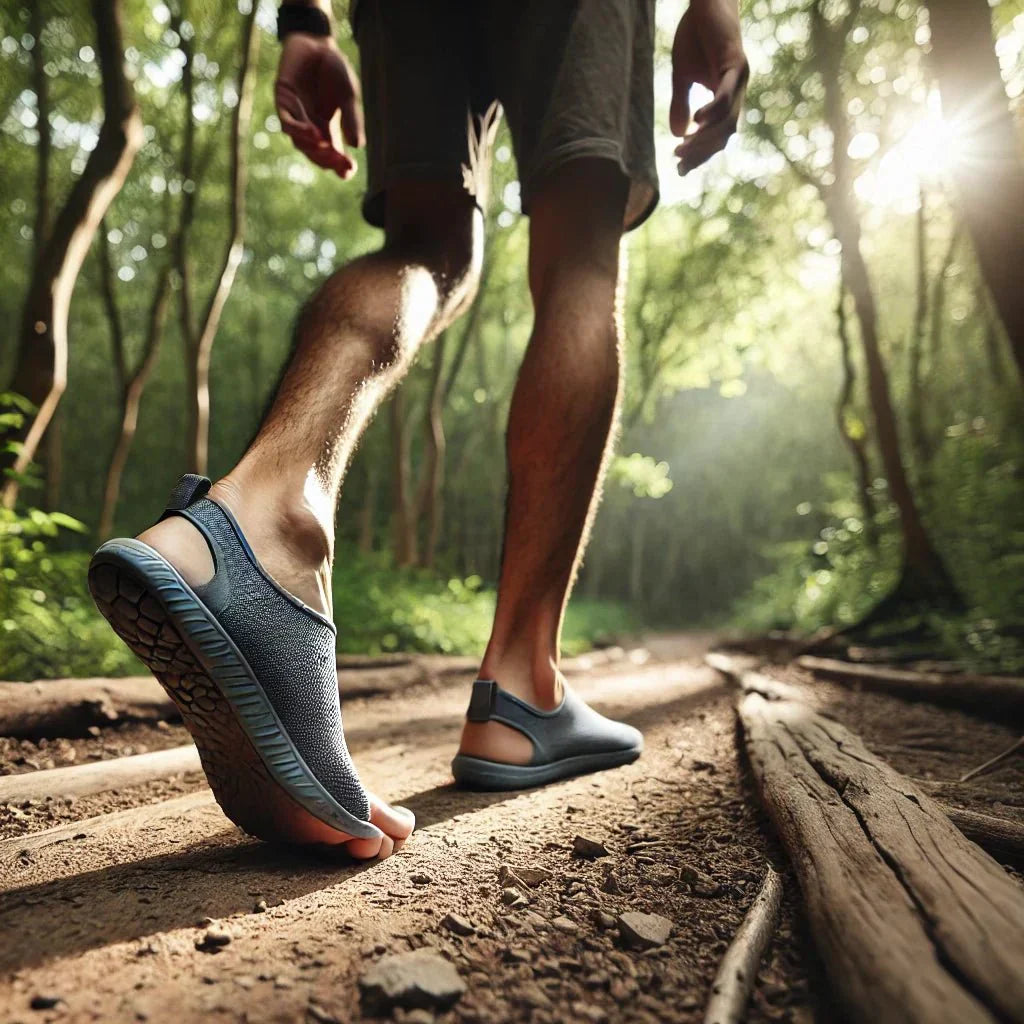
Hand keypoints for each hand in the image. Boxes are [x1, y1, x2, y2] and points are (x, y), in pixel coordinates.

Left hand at [275, 32, 363, 178]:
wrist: (316, 41)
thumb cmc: (333, 69)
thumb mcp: (348, 95)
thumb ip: (350, 118)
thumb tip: (358, 146)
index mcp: (328, 129)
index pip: (333, 156)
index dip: (340, 167)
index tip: (349, 170)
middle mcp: (311, 127)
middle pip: (317, 154)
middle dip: (328, 160)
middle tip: (341, 162)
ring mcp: (296, 116)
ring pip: (300, 143)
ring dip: (314, 148)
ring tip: (327, 147)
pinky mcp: (283, 102)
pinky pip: (287, 123)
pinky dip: (299, 131)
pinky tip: (312, 133)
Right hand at [670, 0, 748, 174]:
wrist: (706, 1)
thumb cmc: (695, 34)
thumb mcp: (682, 76)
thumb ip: (680, 104)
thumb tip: (676, 133)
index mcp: (727, 96)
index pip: (717, 135)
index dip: (701, 154)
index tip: (680, 169)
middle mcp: (738, 90)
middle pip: (724, 134)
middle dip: (701, 153)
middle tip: (679, 164)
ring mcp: (739, 77)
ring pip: (726, 121)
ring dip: (704, 139)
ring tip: (681, 148)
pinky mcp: (735, 62)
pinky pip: (726, 95)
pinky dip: (713, 112)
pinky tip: (696, 123)